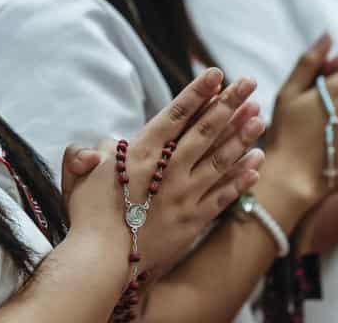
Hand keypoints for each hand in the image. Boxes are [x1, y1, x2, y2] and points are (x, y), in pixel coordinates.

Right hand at [64, 69, 265, 276]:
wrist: (102, 262)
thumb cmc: (87, 216)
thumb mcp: (78, 175)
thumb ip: (86, 153)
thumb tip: (103, 146)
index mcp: (142, 152)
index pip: (177, 114)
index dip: (198, 92)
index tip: (217, 74)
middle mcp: (170, 169)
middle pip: (206, 130)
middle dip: (230, 103)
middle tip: (249, 84)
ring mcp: (185, 195)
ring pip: (221, 159)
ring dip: (242, 136)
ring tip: (259, 116)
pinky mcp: (194, 221)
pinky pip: (225, 194)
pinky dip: (242, 178)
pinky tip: (256, 163)